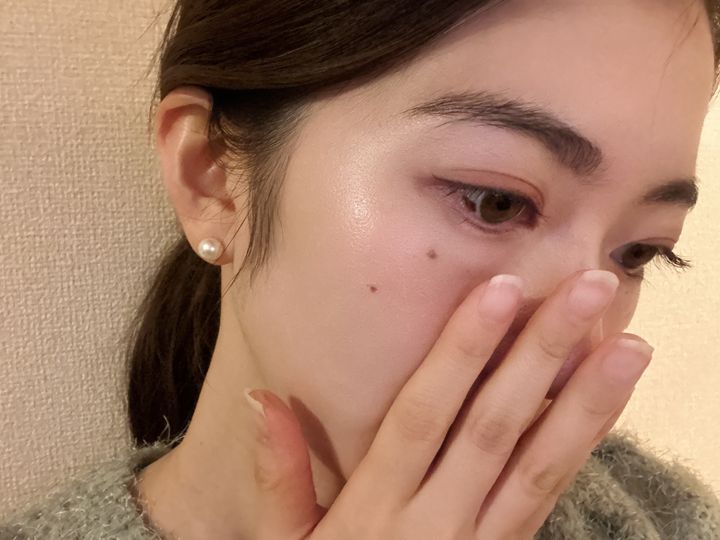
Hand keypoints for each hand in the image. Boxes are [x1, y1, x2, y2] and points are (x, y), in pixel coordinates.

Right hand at [244, 270, 652, 538]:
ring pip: (539, 465)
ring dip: (586, 402)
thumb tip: (264, 397)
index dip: (462, 352)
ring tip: (628, 347)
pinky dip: (582, 446)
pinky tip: (608, 402)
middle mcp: (437, 520)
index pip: (425, 415)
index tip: (499, 291)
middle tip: (589, 291)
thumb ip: (278, 474)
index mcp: (376, 508)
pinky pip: (549, 497)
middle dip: (542, 355)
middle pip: (494, 427)